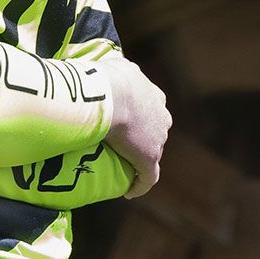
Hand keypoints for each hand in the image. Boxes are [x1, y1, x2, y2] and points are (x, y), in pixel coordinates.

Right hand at [104, 55, 171, 197]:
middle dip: (143, 136)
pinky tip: (130, 191)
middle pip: (155, 130)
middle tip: (121, 143)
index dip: (140, 115)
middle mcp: (161, 116)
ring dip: (140, 158)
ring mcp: (157, 139)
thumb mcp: (112, 66)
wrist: (110, 95)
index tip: (126, 121)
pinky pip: (148, 177)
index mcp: (154, 96)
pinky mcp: (149, 158)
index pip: (151, 108)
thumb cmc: (106, 79)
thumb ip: (113, 70)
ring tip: (122, 166)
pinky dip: (140, 184)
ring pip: (152, 151)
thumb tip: (98, 70)